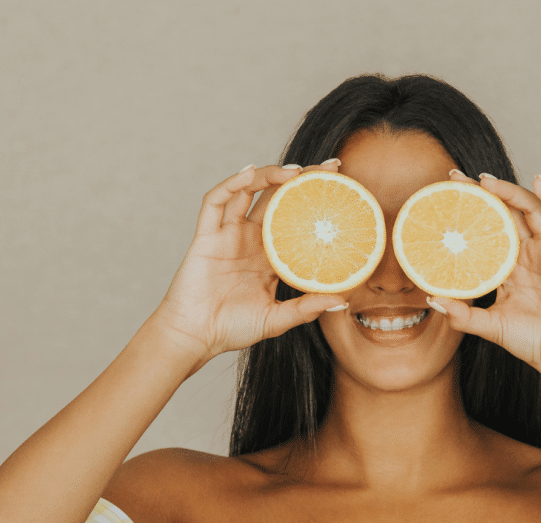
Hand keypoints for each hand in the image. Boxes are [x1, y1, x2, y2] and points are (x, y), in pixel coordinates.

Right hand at [152, 161, 347, 367]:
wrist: (196, 337)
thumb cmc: (233, 328)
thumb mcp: (278, 319)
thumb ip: (307, 308)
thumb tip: (343, 300)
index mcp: (270, 256)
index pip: (297, 219)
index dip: (315, 200)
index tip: (342, 185)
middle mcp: (251, 240)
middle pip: (277, 197)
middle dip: (301, 178)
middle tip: (328, 167)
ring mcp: (228, 234)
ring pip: (248, 192)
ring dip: (269, 175)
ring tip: (294, 171)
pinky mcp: (206, 236)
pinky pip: (216, 202)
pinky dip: (231, 184)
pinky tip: (249, 173)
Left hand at [429, 171, 540, 391]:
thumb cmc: (531, 342)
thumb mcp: (489, 326)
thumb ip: (462, 315)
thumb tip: (431, 300)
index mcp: (508, 268)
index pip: (485, 232)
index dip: (468, 214)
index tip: (444, 198)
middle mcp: (528, 255)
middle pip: (504, 214)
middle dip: (482, 194)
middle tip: (456, 178)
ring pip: (531, 211)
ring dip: (510, 192)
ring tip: (487, 180)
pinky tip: (540, 181)